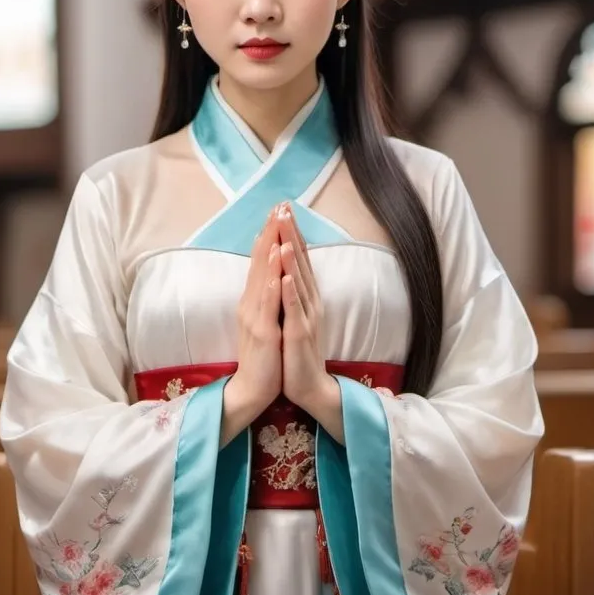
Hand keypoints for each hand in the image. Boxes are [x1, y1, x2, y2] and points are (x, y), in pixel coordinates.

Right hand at [221, 209, 282, 445]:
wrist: (251, 389)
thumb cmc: (262, 355)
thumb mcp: (262, 319)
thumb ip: (263, 295)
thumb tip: (270, 270)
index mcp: (252, 299)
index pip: (260, 259)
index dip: (269, 233)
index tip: (278, 210)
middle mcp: (250, 302)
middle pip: (259, 261)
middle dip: (270, 232)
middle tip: (278, 205)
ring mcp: (255, 316)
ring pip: (262, 277)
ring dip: (269, 250)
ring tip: (276, 227)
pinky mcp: (263, 332)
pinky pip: (268, 304)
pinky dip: (272, 284)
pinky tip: (277, 268)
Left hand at [276, 203, 327, 407]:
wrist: (310, 387)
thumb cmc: (298, 351)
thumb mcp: (295, 314)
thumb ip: (293, 290)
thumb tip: (286, 265)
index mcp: (307, 296)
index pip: (299, 257)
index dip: (292, 232)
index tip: (283, 207)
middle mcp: (310, 302)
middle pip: (300, 263)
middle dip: (291, 235)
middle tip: (284, 208)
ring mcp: (306, 318)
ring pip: (298, 283)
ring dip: (292, 259)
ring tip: (284, 236)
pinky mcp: (299, 336)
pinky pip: (293, 311)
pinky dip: (289, 293)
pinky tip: (284, 277)